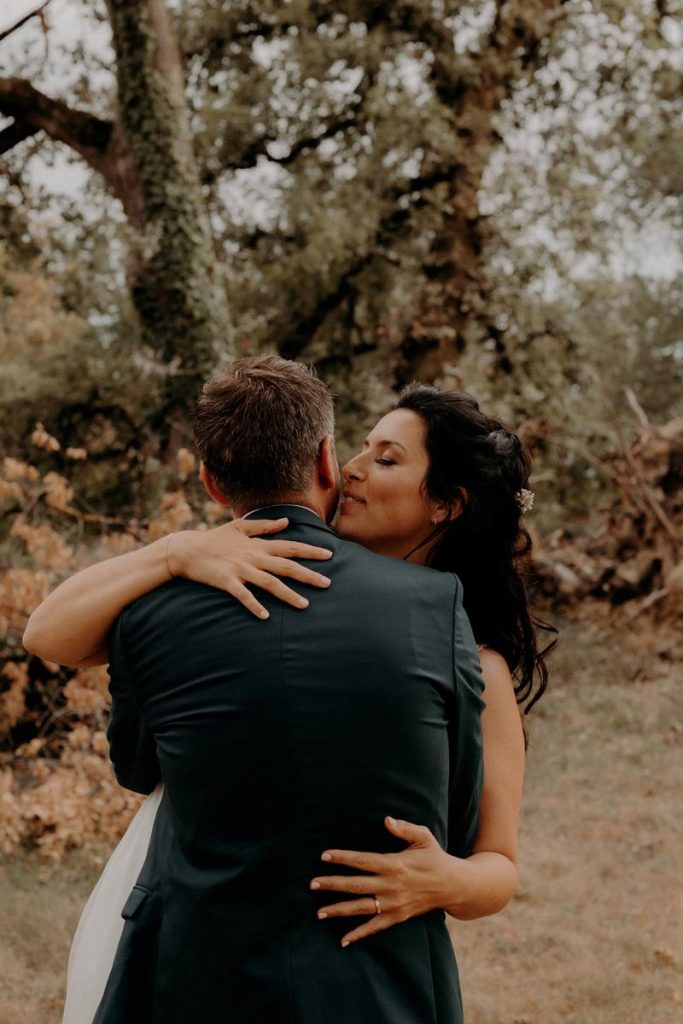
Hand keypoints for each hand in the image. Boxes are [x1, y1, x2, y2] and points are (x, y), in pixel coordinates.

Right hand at [167, 518, 332, 618]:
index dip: (311, 551)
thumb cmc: (214, 539)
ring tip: (305, 605)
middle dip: (309, 575)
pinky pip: (243, 595)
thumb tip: (286, 522)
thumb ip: (265, 526)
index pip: (290, 547)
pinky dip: (254, 605)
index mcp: (258, 545)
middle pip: (286, 567)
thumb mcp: (240, 527)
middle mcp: (253, 557)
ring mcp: (241, 569)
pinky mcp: (226, 581)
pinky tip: (265, 616)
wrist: (186, 549)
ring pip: (270, 583)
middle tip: (328, 583)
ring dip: (288, 594)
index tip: (330, 554)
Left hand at [310, 817, 451, 946]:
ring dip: (339, 909)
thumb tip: (386, 820)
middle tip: (312, 883)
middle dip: (333, 884)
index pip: (363, 860)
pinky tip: (343, 940)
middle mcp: (392, 885)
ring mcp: (394, 904)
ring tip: (319, 912)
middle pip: (356, 885)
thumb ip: (404, 828)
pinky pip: (375, 927)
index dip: (343, 858)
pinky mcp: (398, 917)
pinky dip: (359, 934)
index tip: (324, 855)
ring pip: (362, 908)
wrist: (453, 886)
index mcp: (395, 864)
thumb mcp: (424, 837)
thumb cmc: (435, 857)